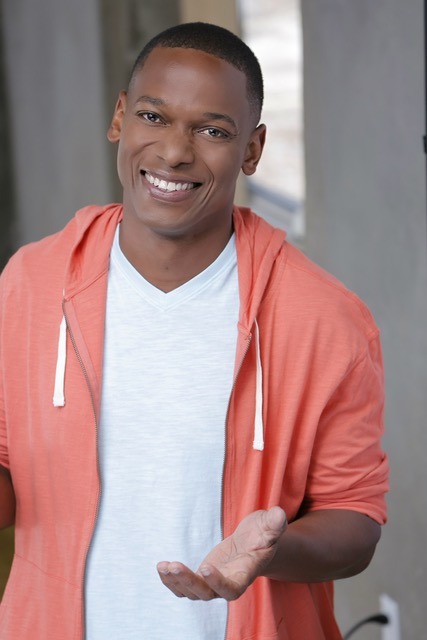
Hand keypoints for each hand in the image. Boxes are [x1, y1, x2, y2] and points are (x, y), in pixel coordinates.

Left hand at [157, 506, 286, 600]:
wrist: (254, 542)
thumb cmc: (264, 534)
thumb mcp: (270, 526)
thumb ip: (274, 523)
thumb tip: (279, 513)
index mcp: (244, 575)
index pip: (231, 589)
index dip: (218, 583)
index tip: (205, 567)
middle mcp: (228, 583)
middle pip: (206, 594)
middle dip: (189, 582)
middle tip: (174, 566)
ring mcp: (213, 583)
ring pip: (192, 593)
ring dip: (176, 582)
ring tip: (163, 565)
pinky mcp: (202, 577)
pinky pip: (184, 587)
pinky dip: (171, 581)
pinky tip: (162, 567)